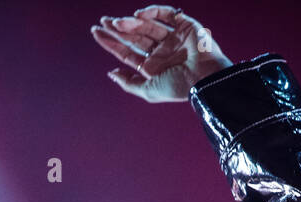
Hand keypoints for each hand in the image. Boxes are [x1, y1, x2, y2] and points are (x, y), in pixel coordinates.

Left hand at [91, 5, 233, 102]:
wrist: (204, 78)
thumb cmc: (178, 87)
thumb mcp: (148, 90)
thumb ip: (129, 83)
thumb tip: (111, 73)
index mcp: (152, 66)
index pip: (128, 52)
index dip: (111, 42)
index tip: (96, 32)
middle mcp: (161, 51)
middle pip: (134, 36)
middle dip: (117, 29)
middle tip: (102, 22)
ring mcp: (172, 37)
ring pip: (147, 25)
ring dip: (130, 22)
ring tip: (116, 22)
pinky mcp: (184, 25)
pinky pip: (166, 14)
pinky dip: (152, 11)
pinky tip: (139, 15)